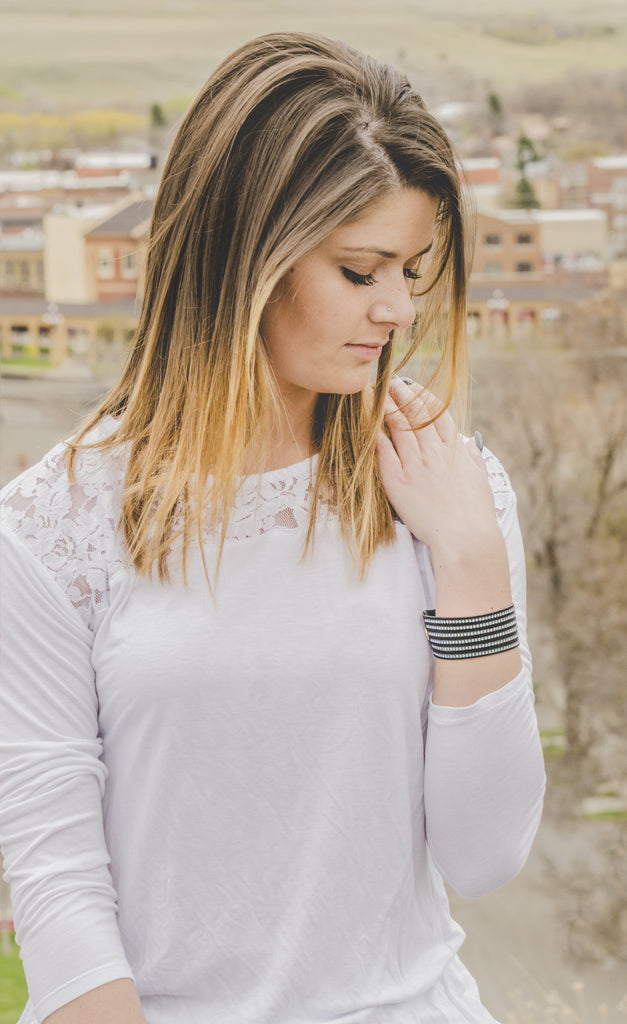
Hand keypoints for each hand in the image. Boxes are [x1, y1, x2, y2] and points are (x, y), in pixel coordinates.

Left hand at [376, 378, 498, 557]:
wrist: (465, 539)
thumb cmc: (476, 514)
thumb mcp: (480, 479)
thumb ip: (472, 456)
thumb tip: (470, 440)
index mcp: (455, 451)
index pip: (438, 414)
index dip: (424, 396)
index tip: (414, 386)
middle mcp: (435, 453)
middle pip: (417, 414)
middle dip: (403, 394)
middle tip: (392, 381)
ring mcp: (416, 466)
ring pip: (400, 427)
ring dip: (388, 407)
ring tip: (378, 394)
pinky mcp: (399, 483)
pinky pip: (384, 452)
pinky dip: (376, 434)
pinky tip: (368, 422)